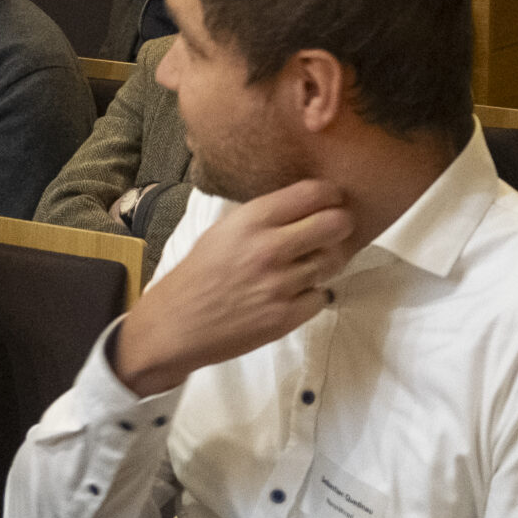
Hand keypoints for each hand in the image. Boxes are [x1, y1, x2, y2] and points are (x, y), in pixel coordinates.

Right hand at [110, 180, 355, 396]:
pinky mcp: (285, 317)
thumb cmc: (200, 272)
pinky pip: (321, 296)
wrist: (177, 323)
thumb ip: (265, 217)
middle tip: (333, 231)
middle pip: (336, 225)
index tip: (332, 200)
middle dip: (340, 226)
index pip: (313, 193)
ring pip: (332, 262)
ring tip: (305, 265)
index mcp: (252, 220)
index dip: (331, 194)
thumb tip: (307, 204)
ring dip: (324, 262)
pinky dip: (313, 294)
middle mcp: (269, 249)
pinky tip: (293, 293)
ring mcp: (280, 285)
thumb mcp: (225, 229)